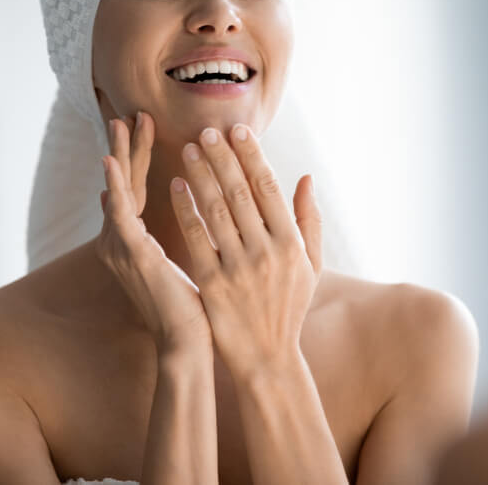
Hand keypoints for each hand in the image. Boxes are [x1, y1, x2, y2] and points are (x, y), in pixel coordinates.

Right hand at [93, 113, 211, 353]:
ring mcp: (123, 247)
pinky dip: (113, 187)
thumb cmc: (195, 306)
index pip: (138, 187)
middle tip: (129, 114)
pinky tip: (108, 164)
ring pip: (119, 190)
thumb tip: (197, 207)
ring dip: (119, 155)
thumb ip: (186, 230)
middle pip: (124, 183)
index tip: (148, 125)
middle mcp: (122, 241)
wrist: (189, 343)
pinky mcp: (131, 254)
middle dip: (128, 147)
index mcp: (136, 241)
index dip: (141, 156)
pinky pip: (120, 214)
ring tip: (119, 123)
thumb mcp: (189, 257)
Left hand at [169, 124, 322, 379]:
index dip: (252, 155)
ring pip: (215, 209)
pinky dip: (185, 209)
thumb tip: (306, 177)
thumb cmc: (289, 308)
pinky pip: (196, 238)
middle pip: (240, 192)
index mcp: (292, 243)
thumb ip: (309, 220)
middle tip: (207, 129)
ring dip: (201, 175)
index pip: (269, 187)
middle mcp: (266, 251)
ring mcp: (238, 267)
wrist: (267, 358)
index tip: (238, 129)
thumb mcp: (311, 266)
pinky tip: (175, 186)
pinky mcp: (212, 283)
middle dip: (222, 157)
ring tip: (188, 148)